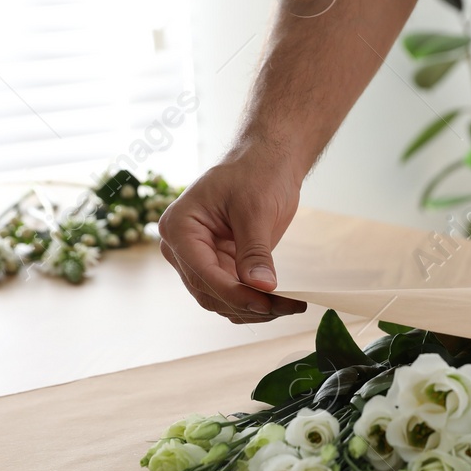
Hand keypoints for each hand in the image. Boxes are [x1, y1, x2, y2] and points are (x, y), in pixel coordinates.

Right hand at [157, 154, 308, 322]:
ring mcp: (198, 259)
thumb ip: (255, 251)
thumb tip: (261, 288)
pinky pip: (231, 294)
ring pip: (220, 300)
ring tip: (290, 305)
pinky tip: (281, 301)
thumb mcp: (256, 210)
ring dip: (253, 309)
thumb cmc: (256, 173)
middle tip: (288, 306)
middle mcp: (181, 247)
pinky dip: (254, 302)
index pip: (202, 273)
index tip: (267, 303)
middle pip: (209, 293)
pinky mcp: (218, 265)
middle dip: (248, 304)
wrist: (266, 161)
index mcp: (179, 227)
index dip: (235, 293)